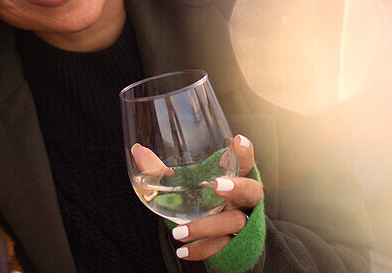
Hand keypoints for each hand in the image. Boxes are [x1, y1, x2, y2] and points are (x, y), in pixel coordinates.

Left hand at [170, 135, 263, 260]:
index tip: (238, 140)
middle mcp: (243, 200)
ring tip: (179, 232)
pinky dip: (203, 250)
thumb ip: (161, 170)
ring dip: (207, 227)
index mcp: (233, 178)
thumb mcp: (184, 185)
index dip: (244, 152)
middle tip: (217, 186)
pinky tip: (183, 251)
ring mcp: (242, 222)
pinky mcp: (236, 245)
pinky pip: (223, 248)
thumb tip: (138, 151)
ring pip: (235, 223)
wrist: (218, 239)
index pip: (245, 162)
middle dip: (238, 187)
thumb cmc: (200, 201)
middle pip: (253, 191)